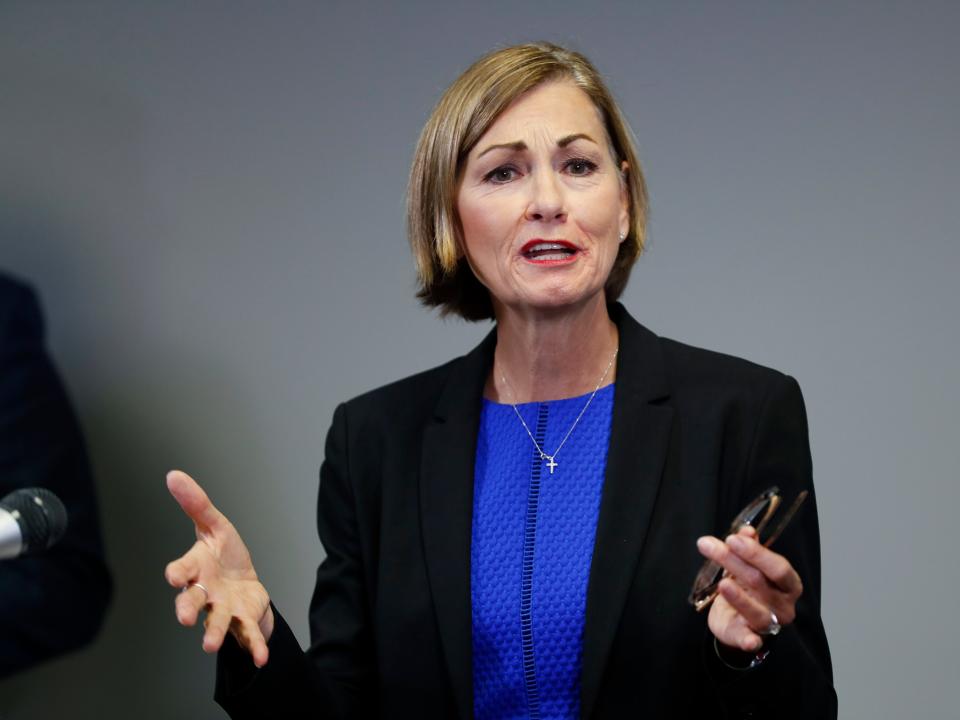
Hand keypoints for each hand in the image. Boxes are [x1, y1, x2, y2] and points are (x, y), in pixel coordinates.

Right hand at [164, 470, 273, 666]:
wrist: (244, 582)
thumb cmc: (223, 553)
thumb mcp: (214, 525)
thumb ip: (196, 503)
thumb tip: (173, 474)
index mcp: (196, 567)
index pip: (182, 569)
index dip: (177, 573)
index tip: (174, 577)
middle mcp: (204, 592)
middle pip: (191, 601)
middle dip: (186, 609)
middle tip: (184, 618)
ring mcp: (222, 608)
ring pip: (215, 622)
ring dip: (212, 633)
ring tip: (209, 645)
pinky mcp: (242, 620)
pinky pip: (246, 635)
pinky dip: (254, 647)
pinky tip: (261, 658)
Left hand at [696, 526, 803, 652]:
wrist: (738, 619)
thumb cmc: (748, 588)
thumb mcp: (748, 566)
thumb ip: (748, 548)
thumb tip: (747, 531)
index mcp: (788, 584)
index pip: (778, 567)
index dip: (756, 553)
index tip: (733, 539)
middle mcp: (783, 605)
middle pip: (760, 582)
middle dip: (734, 562)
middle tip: (711, 547)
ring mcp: (769, 624)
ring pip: (755, 610)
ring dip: (738, 597)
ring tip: (723, 583)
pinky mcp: (751, 639)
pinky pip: (751, 640)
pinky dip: (750, 641)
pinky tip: (749, 641)